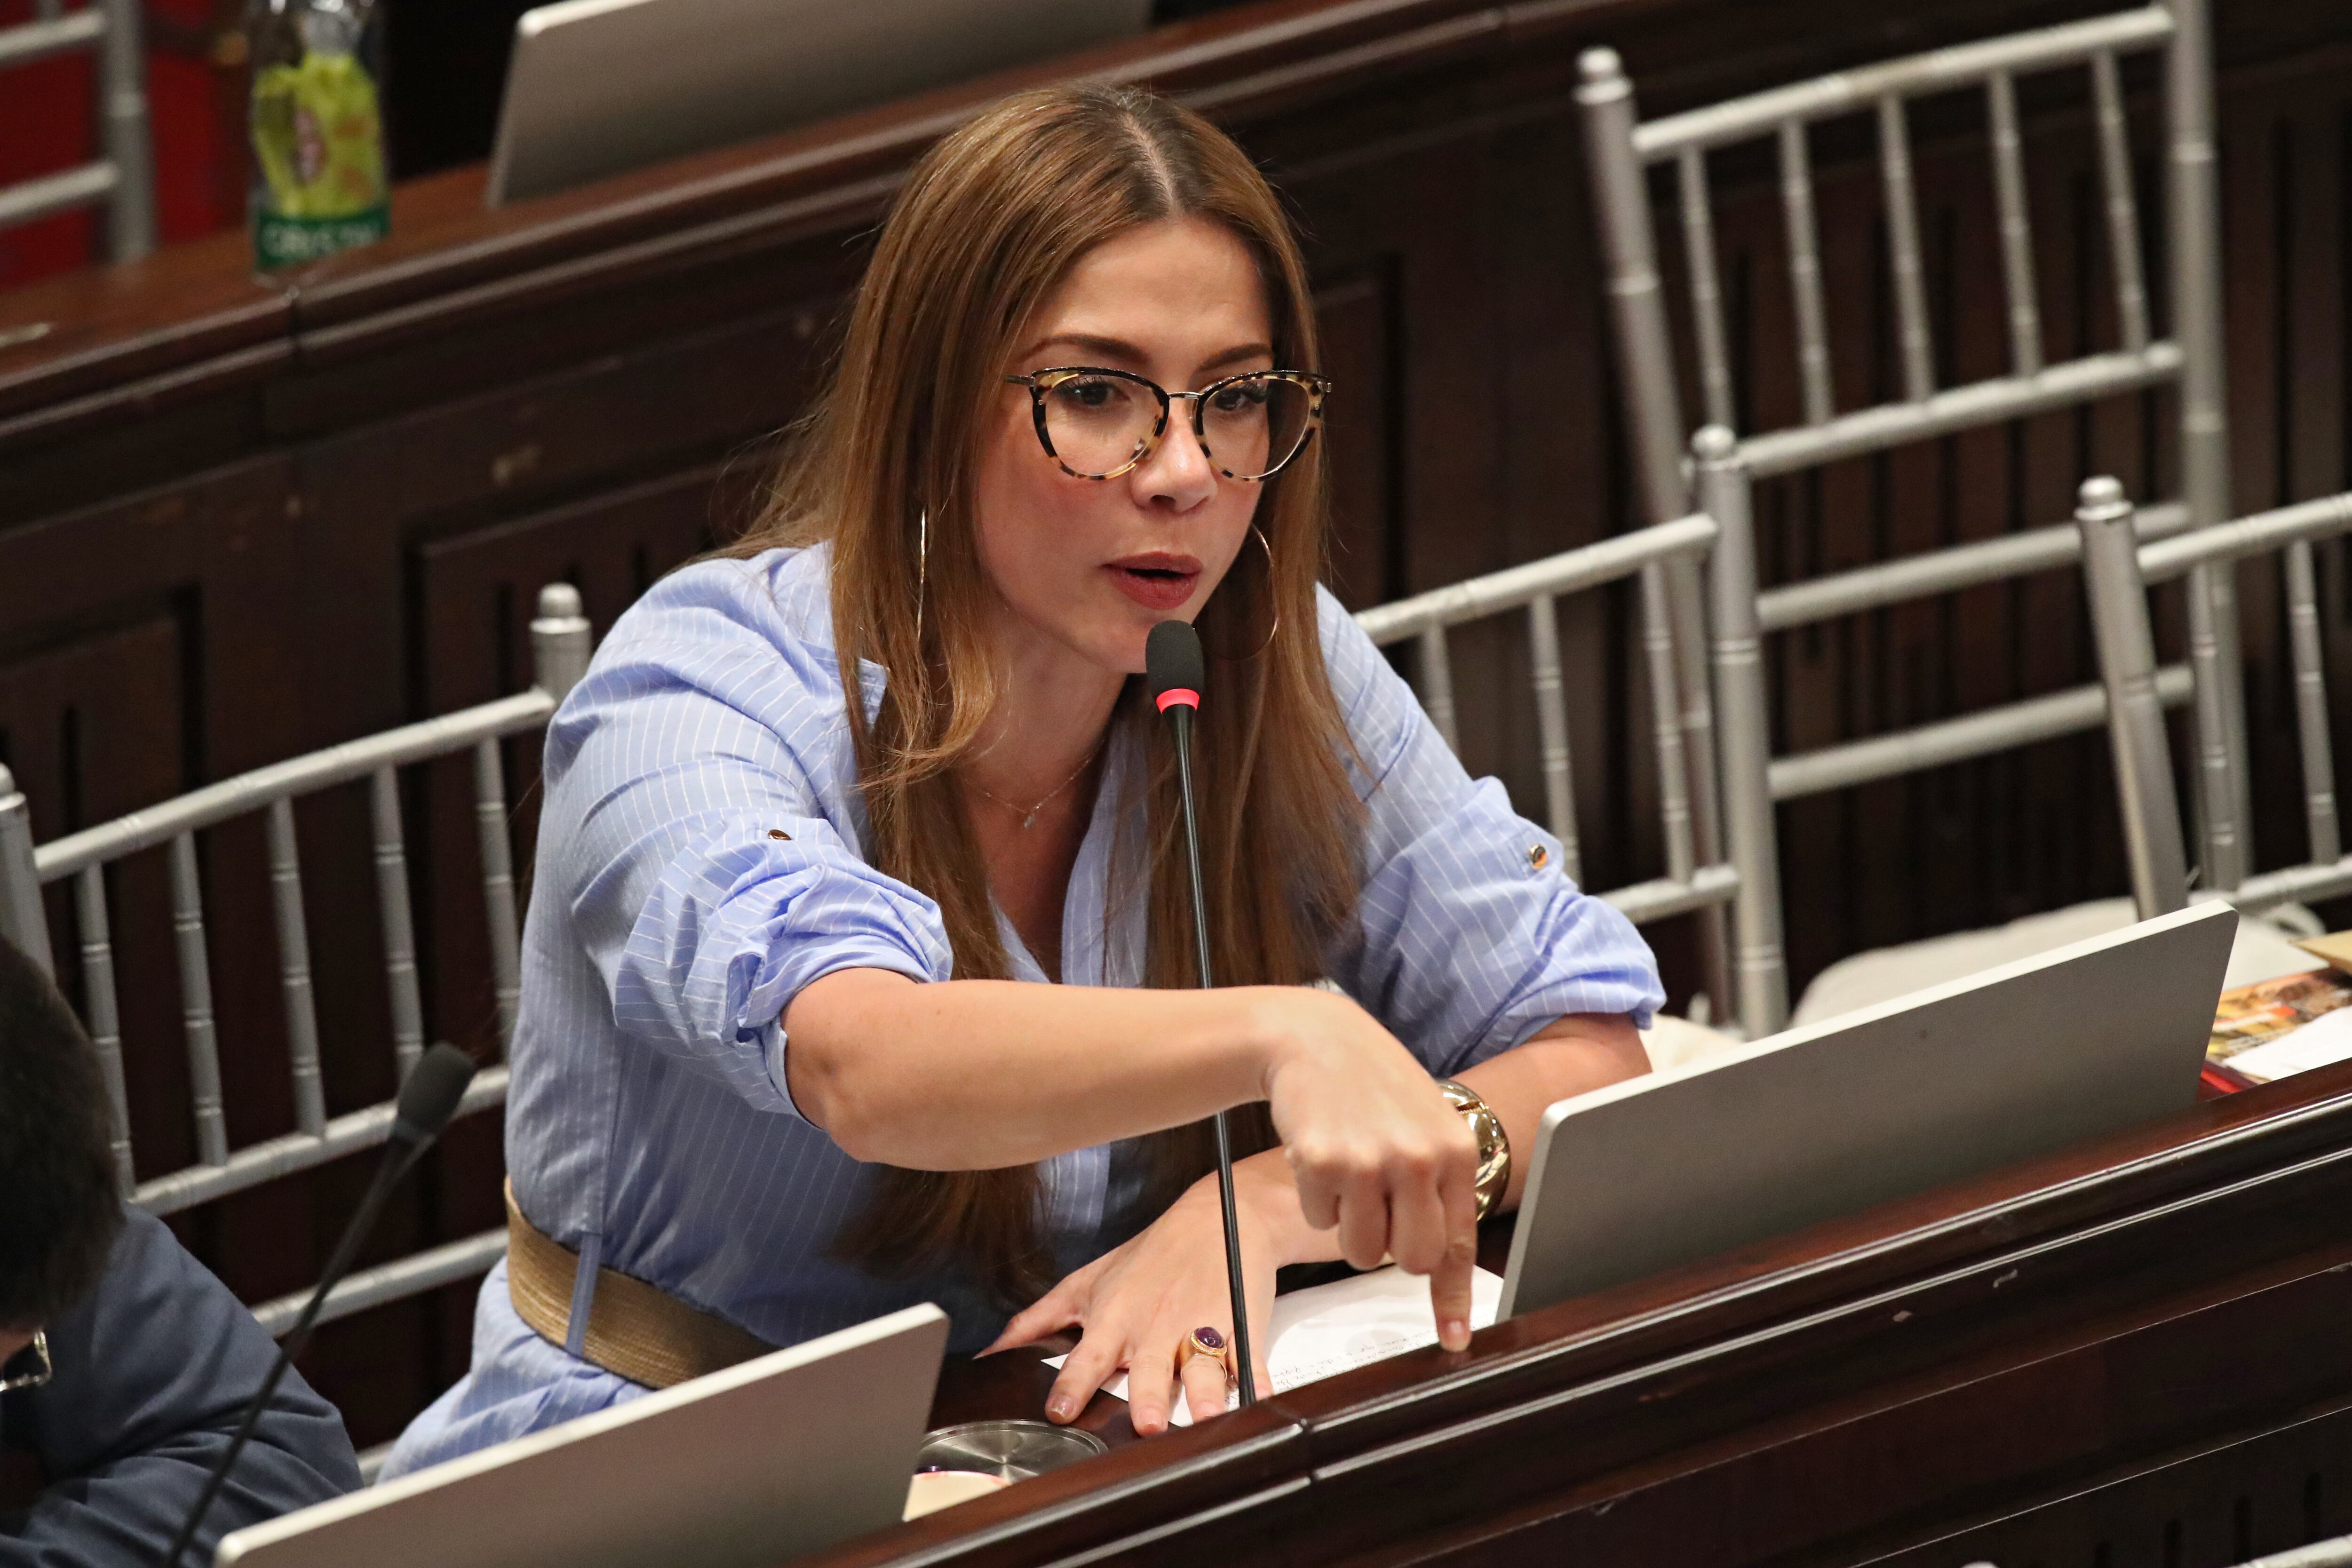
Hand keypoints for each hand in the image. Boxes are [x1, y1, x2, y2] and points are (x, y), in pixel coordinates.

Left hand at [985, 1164, 1280, 1433]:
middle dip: (1148, 1394)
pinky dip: (1257, 1378)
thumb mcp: (1087, 1281)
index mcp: (1115, 1317)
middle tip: (1147, 1423)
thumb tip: (994, 1350)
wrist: (1216, 1216)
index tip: (1060, 1411)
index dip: (1073, 1384)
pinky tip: (1261, 1397)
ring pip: (1202, 1365)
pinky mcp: (1239, 1324)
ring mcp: (1200, 1326)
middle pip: (1150, 1368)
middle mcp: (1156, 1326)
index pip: (1088, 1356)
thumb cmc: (1149, 1255)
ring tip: (1205, 1414)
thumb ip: (1040, 1318)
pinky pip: (1249, 1357)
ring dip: (1205, 1392)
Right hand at [1256, 988, 1480, 1348]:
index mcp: (1454, 1150)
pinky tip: (1321, 1155)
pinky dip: (1317, 1200)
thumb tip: (1442, 1259)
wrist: (1313, 1038)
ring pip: (1360, 1251)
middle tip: (1377, 1214)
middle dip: (1391, 1250)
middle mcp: (1418, 1158)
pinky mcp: (1321, 1163)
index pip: (1458, 1244)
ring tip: (1348, 1174)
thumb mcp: (1426, 1124)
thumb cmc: (1374, 1085)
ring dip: (1349, 1226)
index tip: (1454, 1339)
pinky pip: (1320, 1221)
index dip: (1453, 1299)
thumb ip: (1441, 1185)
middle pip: (1410, 1260)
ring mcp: (1369, 1162)